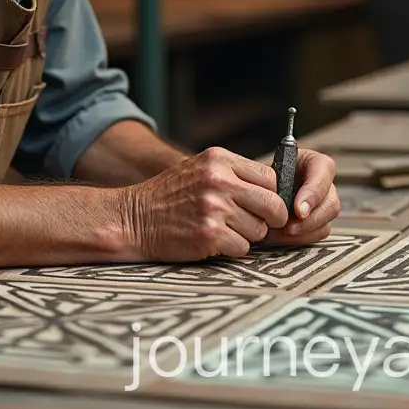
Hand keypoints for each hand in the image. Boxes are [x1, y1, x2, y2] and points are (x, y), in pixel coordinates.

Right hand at [118, 146, 287, 261]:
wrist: (133, 219)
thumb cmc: (169, 196)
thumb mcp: (199, 169)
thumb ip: (233, 174)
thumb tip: (274, 191)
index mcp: (218, 159)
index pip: (270, 177)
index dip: (271, 194)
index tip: (263, 204)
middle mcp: (219, 180)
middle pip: (272, 204)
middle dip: (270, 219)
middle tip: (258, 224)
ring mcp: (215, 208)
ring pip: (259, 230)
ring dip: (246, 235)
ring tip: (223, 229)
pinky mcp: (210, 234)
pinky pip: (243, 248)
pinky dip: (232, 249)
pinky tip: (213, 241)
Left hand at [265, 149, 339, 245]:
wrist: (261, 186)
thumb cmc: (267, 174)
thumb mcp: (270, 168)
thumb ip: (275, 179)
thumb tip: (277, 199)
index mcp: (317, 164)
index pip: (324, 174)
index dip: (313, 194)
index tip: (298, 210)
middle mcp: (325, 185)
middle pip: (331, 204)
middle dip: (310, 220)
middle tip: (290, 227)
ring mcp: (323, 205)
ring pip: (326, 223)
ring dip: (303, 232)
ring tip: (280, 232)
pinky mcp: (318, 222)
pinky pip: (316, 235)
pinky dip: (299, 238)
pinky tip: (282, 235)